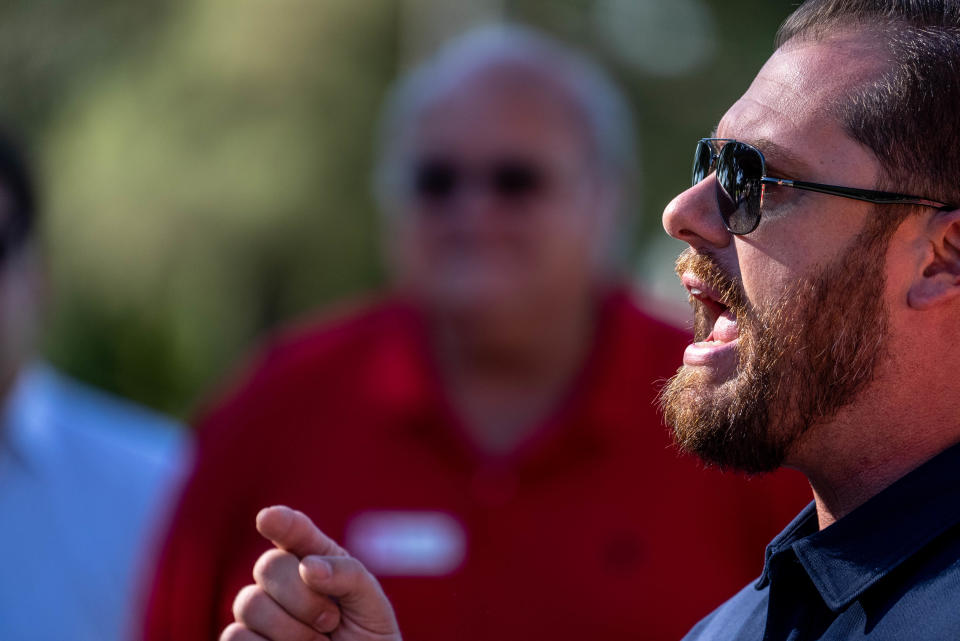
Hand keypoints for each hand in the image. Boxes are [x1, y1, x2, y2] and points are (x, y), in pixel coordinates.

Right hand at [221, 505, 401, 640]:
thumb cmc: (367, 636)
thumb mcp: (370, 600)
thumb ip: (347, 574)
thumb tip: (307, 567)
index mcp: (314, 558)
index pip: (293, 530)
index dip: (281, 522)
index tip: (269, 518)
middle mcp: (280, 580)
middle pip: (268, 565)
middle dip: (303, 596)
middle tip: (331, 621)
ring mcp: (259, 613)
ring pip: (250, 603)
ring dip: (290, 630)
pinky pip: (235, 636)